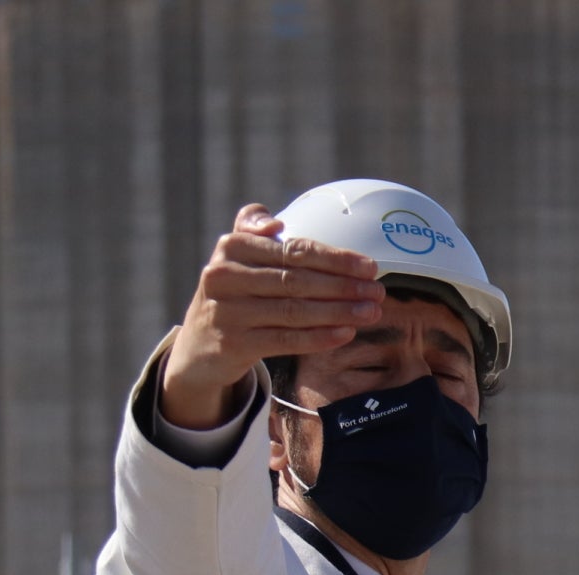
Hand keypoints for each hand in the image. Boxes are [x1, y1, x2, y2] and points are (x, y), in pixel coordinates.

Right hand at [160, 204, 385, 429]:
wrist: (200, 346)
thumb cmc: (235, 294)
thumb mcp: (238, 258)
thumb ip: (254, 230)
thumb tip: (275, 225)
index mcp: (231, 247)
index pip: (293, 251)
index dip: (335, 259)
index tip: (369, 266)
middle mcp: (224, 276)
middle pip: (297, 280)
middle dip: (343, 286)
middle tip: (378, 292)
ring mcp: (227, 311)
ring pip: (294, 311)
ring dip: (338, 312)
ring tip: (371, 312)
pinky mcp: (233, 344)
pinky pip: (285, 340)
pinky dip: (318, 337)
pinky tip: (346, 334)